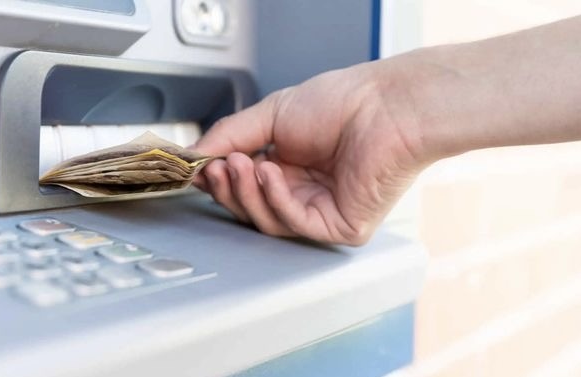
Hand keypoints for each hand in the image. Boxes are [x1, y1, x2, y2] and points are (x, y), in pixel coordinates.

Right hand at [193, 62, 427, 244]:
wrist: (385, 106)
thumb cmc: (343, 103)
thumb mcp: (272, 113)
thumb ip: (230, 134)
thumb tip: (194, 153)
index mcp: (289, 166)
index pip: (243, 186)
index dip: (218, 180)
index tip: (197, 168)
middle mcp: (304, 191)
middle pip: (250, 208)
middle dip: (228, 188)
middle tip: (215, 166)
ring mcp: (322, 212)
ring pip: (267, 221)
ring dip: (247, 192)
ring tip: (239, 164)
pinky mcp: (340, 228)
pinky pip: (295, 223)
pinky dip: (275, 199)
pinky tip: (268, 173)